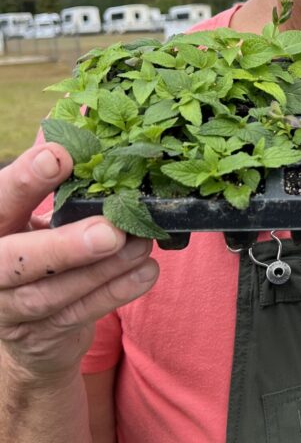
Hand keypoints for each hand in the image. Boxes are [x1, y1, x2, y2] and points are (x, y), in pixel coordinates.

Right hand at [0, 143, 158, 384]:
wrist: (28, 327)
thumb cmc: (34, 246)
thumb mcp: (30, 210)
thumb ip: (48, 171)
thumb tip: (80, 107)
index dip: (24, 180)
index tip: (59, 157)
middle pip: (16, 261)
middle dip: (64, 246)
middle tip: (110, 231)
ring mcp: (10, 310)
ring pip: (55, 293)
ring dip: (104, 269)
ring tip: (140, 244)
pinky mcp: (41, 336)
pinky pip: (80, 315)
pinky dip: (116, 292)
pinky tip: (146, 272)